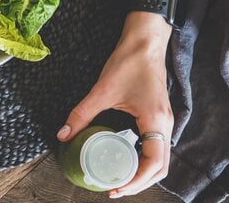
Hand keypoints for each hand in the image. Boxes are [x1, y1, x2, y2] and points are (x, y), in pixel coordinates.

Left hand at [57, 12, 174, 197]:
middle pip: (161, 168)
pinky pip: (156, 146)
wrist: (145, 41)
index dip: (136, 182)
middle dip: (139, 183)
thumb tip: (63, 134)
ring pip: (160, 158)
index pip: (154, 164)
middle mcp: (165, 125)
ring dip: (143, 173)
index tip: (116, 188)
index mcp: (155, 122)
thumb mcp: (102, 90)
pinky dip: (144, 159)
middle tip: (116, 189)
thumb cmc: (130, 61)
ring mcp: (165, 121)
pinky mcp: (159, 116)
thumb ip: (82, 113)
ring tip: (120, 178)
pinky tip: (125, 158)